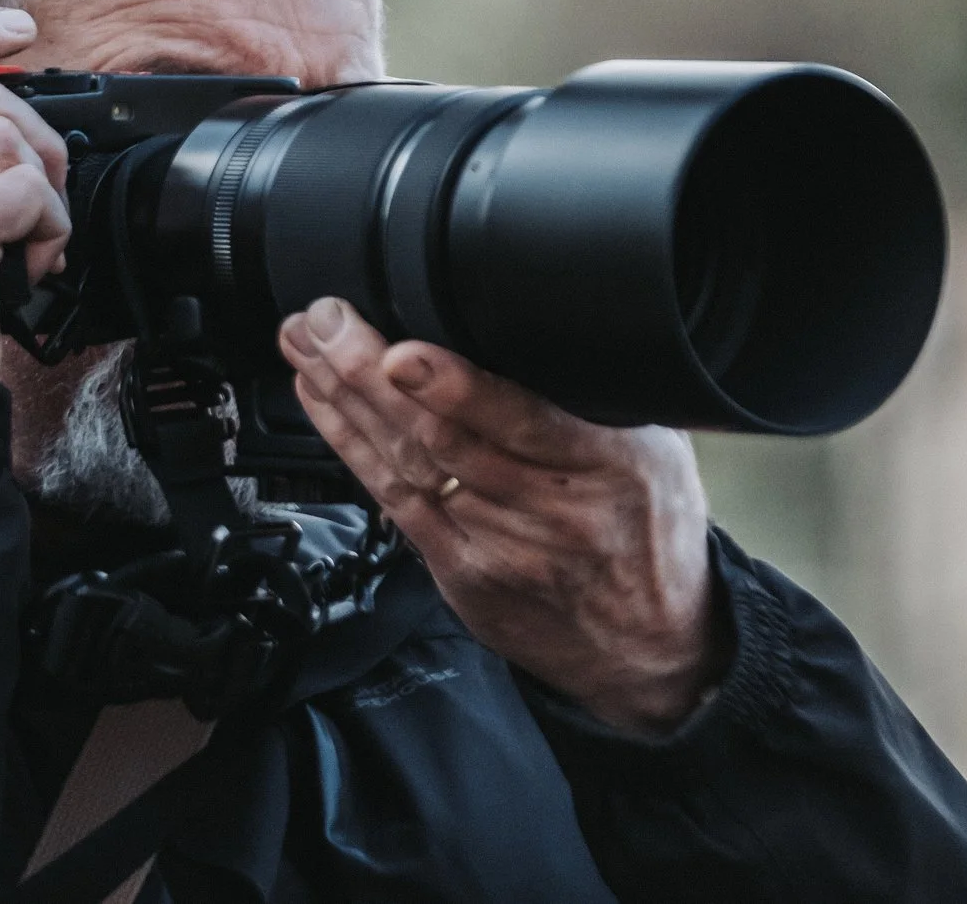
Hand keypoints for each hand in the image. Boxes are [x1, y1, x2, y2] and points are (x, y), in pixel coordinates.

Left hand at [280, 297, 723, 734]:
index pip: (525, 422)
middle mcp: (551, 508)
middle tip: (326, 320)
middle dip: (370, 372)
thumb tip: (530, 318)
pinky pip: (395, 503)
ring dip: (347, 400)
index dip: (456, 388)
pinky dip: (352, 447)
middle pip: (443, 436)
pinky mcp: (461, 573)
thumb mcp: (659, 449)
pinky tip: (322, 403)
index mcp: (611, 465)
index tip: (403, 355)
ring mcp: (499, 546)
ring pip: (408, 464)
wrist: (653, 647)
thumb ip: (597, 394)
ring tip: (307, 345)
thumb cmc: (651, 531)